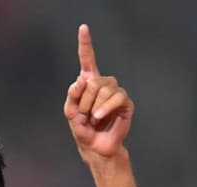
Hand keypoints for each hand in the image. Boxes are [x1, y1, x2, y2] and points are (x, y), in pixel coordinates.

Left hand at [64, 24, 133, 159]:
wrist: (96, 147)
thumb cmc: (83, 129)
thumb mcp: (70, 112)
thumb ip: (72, 95)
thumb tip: (82, 79)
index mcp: (89, 83)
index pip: (88, 60)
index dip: (85, 44)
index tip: (83, 28)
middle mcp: (103, 84)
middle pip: (93, 81)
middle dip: (85, 100)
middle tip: (85, 115)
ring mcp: (115, 93)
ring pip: (104, 89)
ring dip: (94, 106)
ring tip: (93, 118)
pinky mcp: (125, 103)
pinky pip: (116, 98)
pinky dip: (105, 108)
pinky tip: (99, 117)